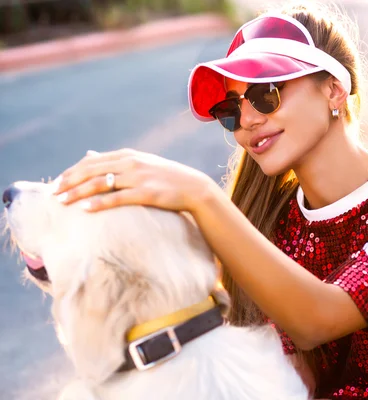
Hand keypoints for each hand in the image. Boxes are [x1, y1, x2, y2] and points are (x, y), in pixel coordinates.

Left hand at [52, 148, 212, 211]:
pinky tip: (86, 209)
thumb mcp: (141, 164)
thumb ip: (115, 161)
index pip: (92, 161)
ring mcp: (139, 177)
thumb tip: (89, 154)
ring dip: (78, 192)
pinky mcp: (147, 193)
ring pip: (100, 183)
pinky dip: (100, 203)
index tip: (57, 183)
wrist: (194, 188)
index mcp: (128, 155)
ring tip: (63, 202)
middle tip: (53, 194)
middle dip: (69, 181)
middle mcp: (131, 163)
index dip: (72, 171)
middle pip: (91, 170)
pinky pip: (118, 197)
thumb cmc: (166, 178)